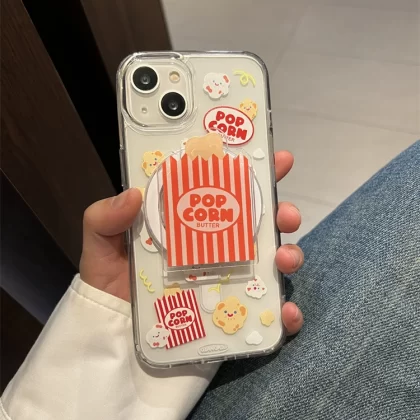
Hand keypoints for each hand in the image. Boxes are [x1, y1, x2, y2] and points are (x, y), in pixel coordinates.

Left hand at [80, 150, 303, 334]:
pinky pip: (268, 312)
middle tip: (285, 214)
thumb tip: (132, 194)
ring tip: (284, 259)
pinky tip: (285, 311)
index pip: (228, 191)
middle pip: (260, 223)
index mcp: (193, 222)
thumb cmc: (112, 281)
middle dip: (282, 213)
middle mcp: (218, 246)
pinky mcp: (235, 313)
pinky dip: (285, 312)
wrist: (115, 331)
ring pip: (273, 261)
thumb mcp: (101, 243)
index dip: (255, 173)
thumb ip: (105, 217)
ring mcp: (230, 279)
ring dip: (290, 255)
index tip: (277, 159)